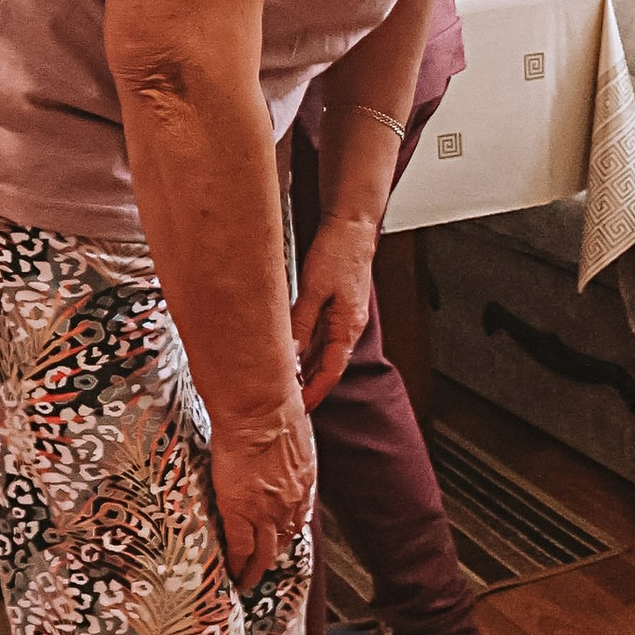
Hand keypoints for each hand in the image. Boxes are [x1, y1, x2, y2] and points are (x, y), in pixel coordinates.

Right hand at [206, 404, 315, 589]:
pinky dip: (237, 565)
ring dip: (256, 568)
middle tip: (262, 568)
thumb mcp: (292, 433)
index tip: (280, 539)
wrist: (259, 410)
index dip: (287, 531)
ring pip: (265, 551)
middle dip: (272, 556)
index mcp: (304, 482)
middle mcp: (291, 503)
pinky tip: (232, 574)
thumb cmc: (274, 409)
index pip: (297, 516)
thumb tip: (276, 445)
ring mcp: (267, 512)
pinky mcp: (242, 513)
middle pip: (283, 539)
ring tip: (245, 580)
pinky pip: (241, 549)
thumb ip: (287, 449)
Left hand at [290, 210, 376, 412]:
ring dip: (305, 368)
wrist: (351, 225)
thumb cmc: (338, 252)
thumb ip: (300, 323)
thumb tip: (287, 353)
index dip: (314, 393)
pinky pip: (320, 335)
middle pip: (327, 365)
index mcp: (348, 325)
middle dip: (308, 385)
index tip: (298, 409)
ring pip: (322, 351)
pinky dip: (305, 348)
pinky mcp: (336, 305)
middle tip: (284, 402)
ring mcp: (344, 316)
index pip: (331, 371)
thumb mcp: (313, 289)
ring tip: (282, 382)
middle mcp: (349, 325)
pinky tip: (289, 352)